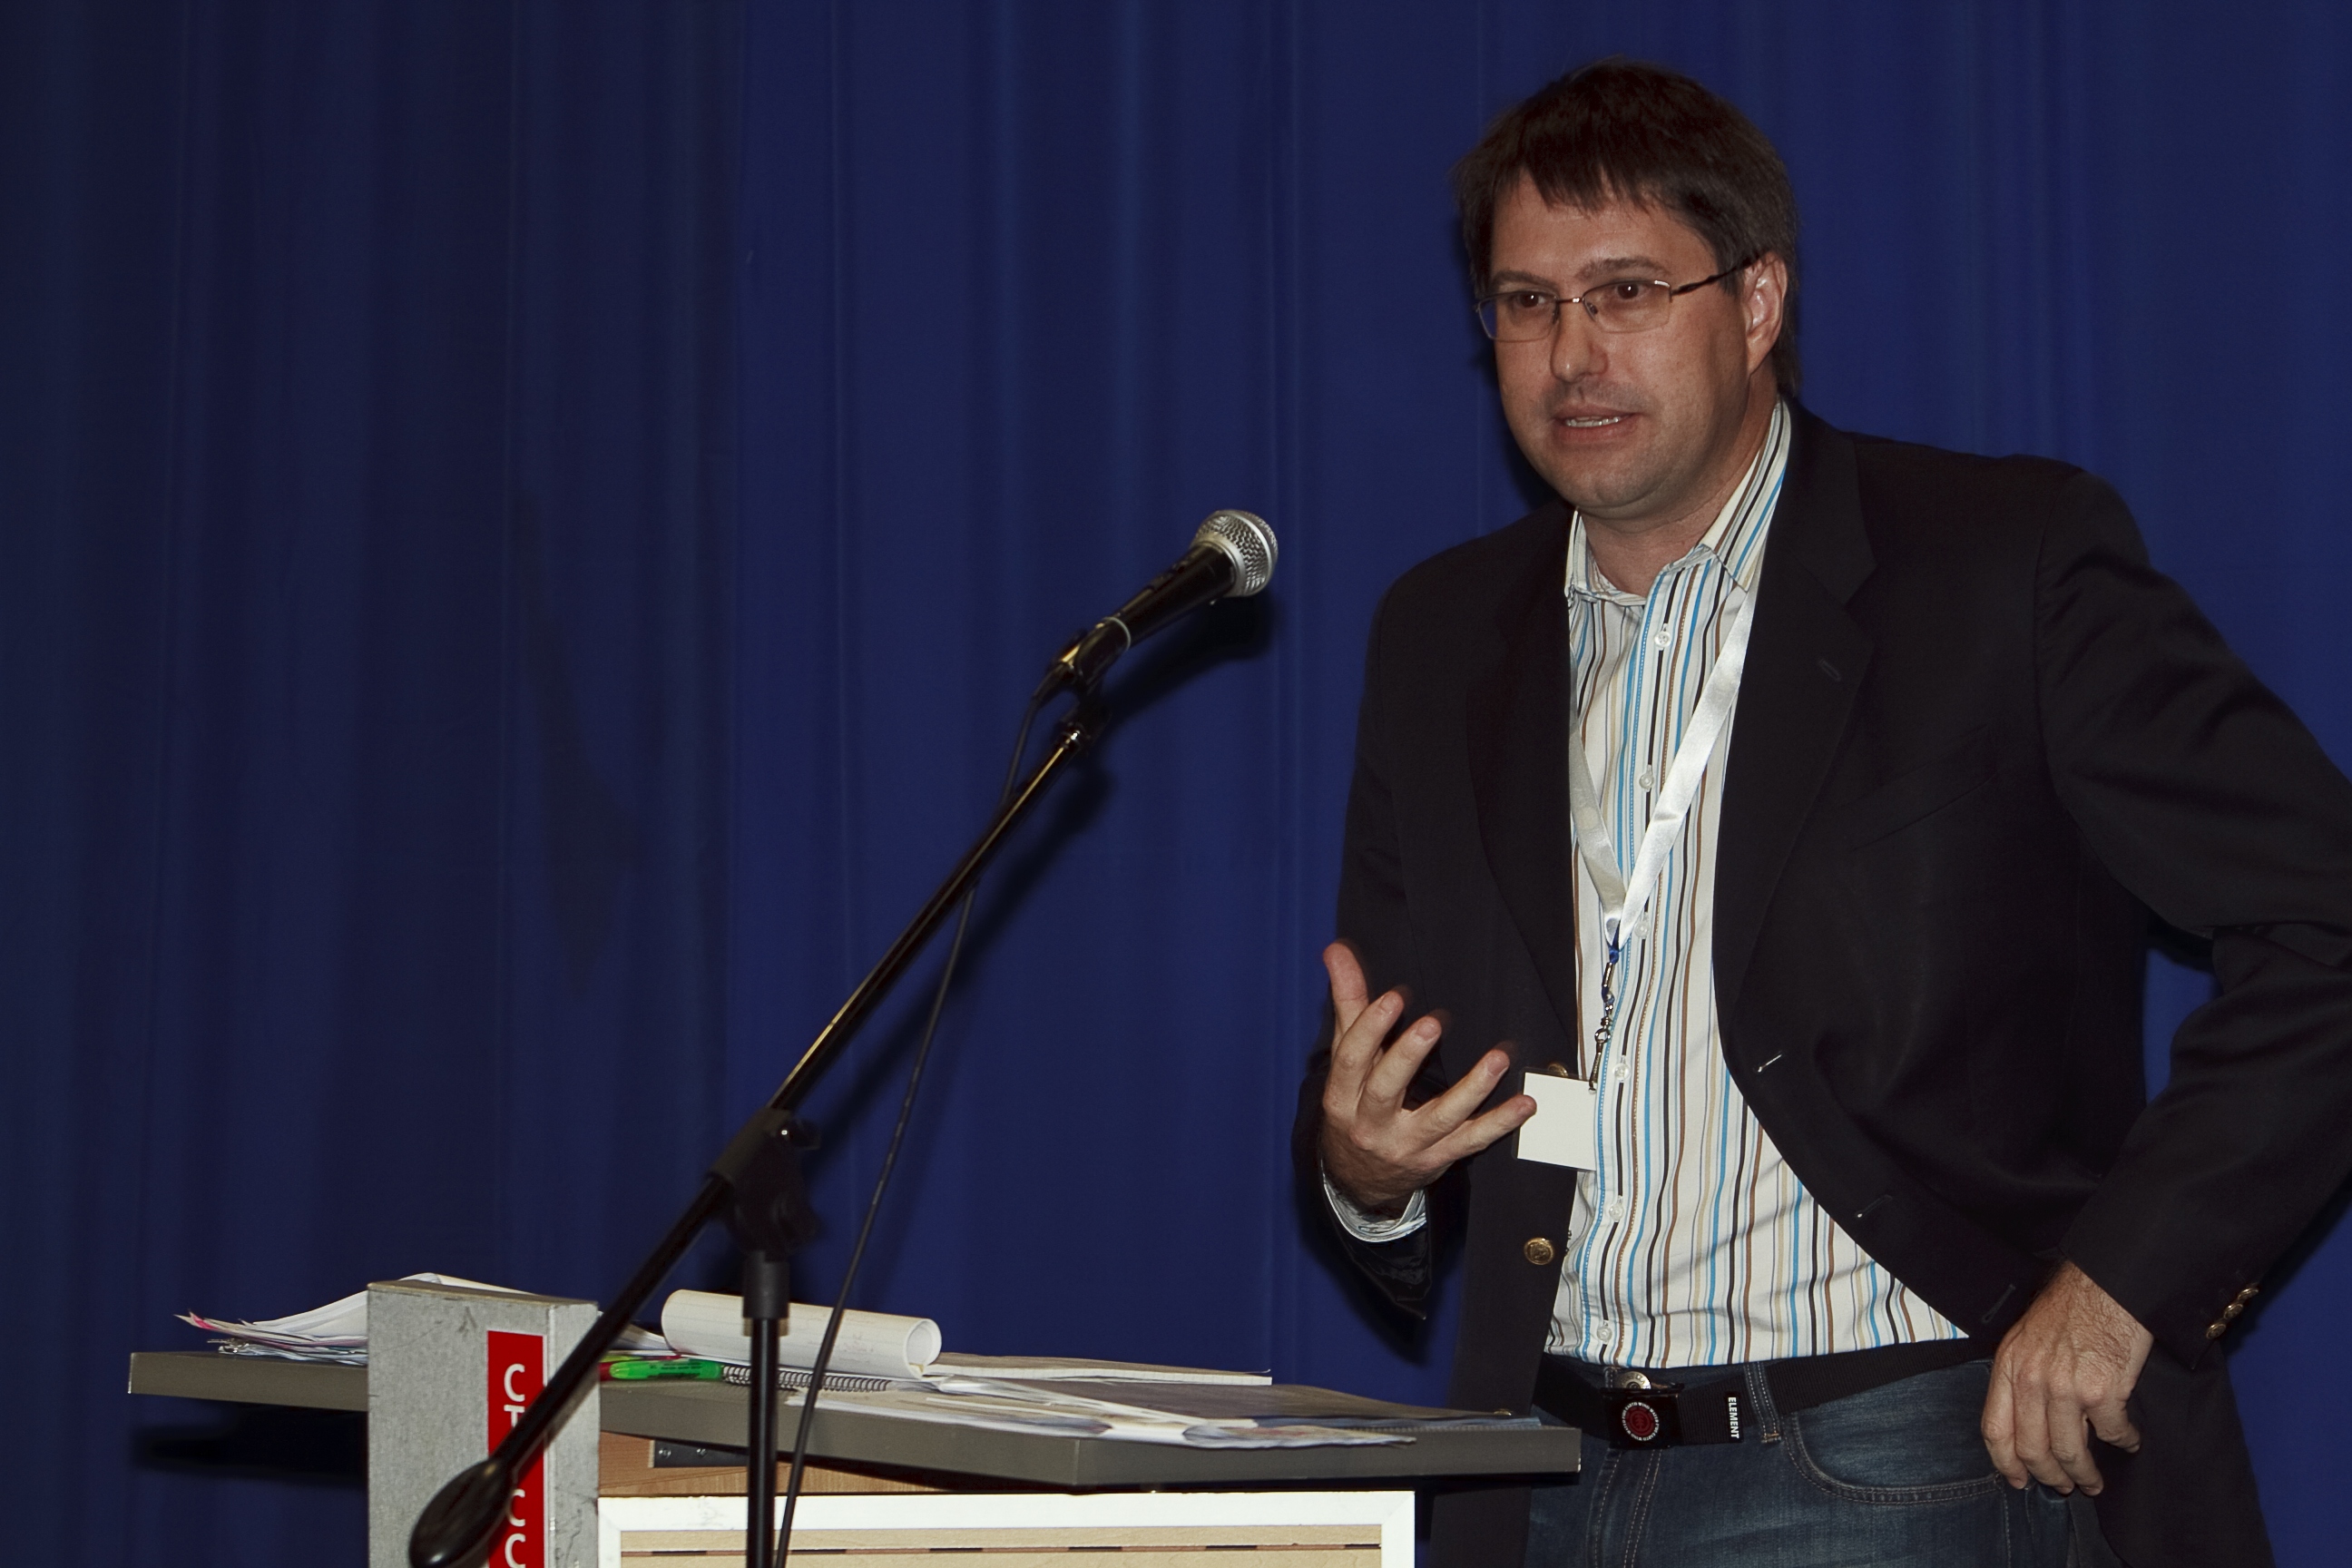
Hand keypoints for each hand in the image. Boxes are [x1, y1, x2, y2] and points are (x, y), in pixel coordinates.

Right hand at [1316, 942, 1535, 1211]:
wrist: (1359, 1178)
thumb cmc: (1354, 1103)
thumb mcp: (1347, 1057)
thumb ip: (1347, 1003)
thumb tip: (1335, 950)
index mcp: (1342, 1095)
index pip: (1351, 1060)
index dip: (1370, 1028)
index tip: (1394, 997)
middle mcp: (1370, 1123)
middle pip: (1385, 1090)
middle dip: (1408, 1057)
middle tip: (1432, 1024)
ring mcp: (1407, 1144)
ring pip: (1439, 1119)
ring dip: (1472, 1090)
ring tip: (1497, 1060)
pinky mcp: (1438, 1157)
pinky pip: (1471, 1141)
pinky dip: (1499, 1123)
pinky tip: (1523, 1104)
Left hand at [1982, 1261, 2153, 1494]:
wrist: (2107, 1283)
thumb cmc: (2070, 1309)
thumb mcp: (2026, 1338)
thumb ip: (2021, 1377)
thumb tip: (2025, 1421)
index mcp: (2009, 1367)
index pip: (1995, 1429)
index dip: (2005, 1462)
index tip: (2017, 1481)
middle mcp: (2032, 1380)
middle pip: (2032, 1449)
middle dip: (2050, 1477)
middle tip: (2065, 1486)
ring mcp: (2066, 1387)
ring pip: (2070, 1452)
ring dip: (2085, 1474)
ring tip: (2094, 1481)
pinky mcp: (2103, 1391)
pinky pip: (2112, 1433)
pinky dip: (2123, 1443)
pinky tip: (2128, 1440)